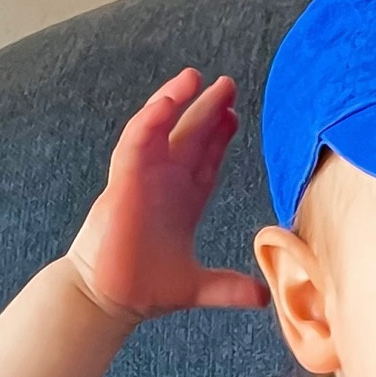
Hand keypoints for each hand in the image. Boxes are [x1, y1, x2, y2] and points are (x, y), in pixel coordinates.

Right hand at [65, 69, 269, 322]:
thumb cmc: (147, 289)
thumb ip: (230, 288)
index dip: (218, 138)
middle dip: (207, 110)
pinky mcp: (123, 181)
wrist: (112, 300)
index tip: (234, 116)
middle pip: (188, 136)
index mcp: (183, 202)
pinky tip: (167, 100)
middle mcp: (163, 184)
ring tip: (195, 76)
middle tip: (227, 85)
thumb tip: (263, 297)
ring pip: (160, 128)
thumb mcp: (200, 287)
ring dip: (176, 101)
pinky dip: (150, 119)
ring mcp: (142, 178)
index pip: (204, 160)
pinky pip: (136, 141)